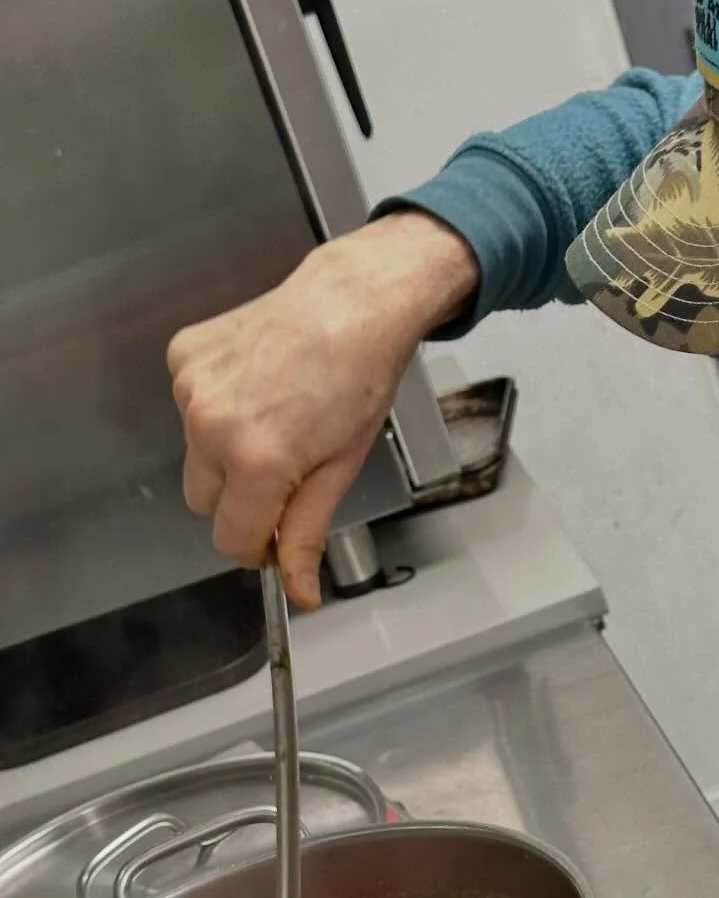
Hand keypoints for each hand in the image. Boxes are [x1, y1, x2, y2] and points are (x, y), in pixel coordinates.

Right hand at [167, 212, 478, 608]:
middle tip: (286, 467)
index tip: (278, 528)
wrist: (350, 302)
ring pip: (195, 454)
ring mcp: (190, 386)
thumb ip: (306, 534)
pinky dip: (217, 407)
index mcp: (254, 461)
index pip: (230, 540)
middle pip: (204, 501)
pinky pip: (189, 407)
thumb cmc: (359, 381)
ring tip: (276, 414)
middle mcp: (209, 425)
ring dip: (226, 450)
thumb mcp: (339, 469)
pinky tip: (257, 383)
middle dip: (240, 498)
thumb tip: (299, 594)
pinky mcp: (182, 356)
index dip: (256, 543)